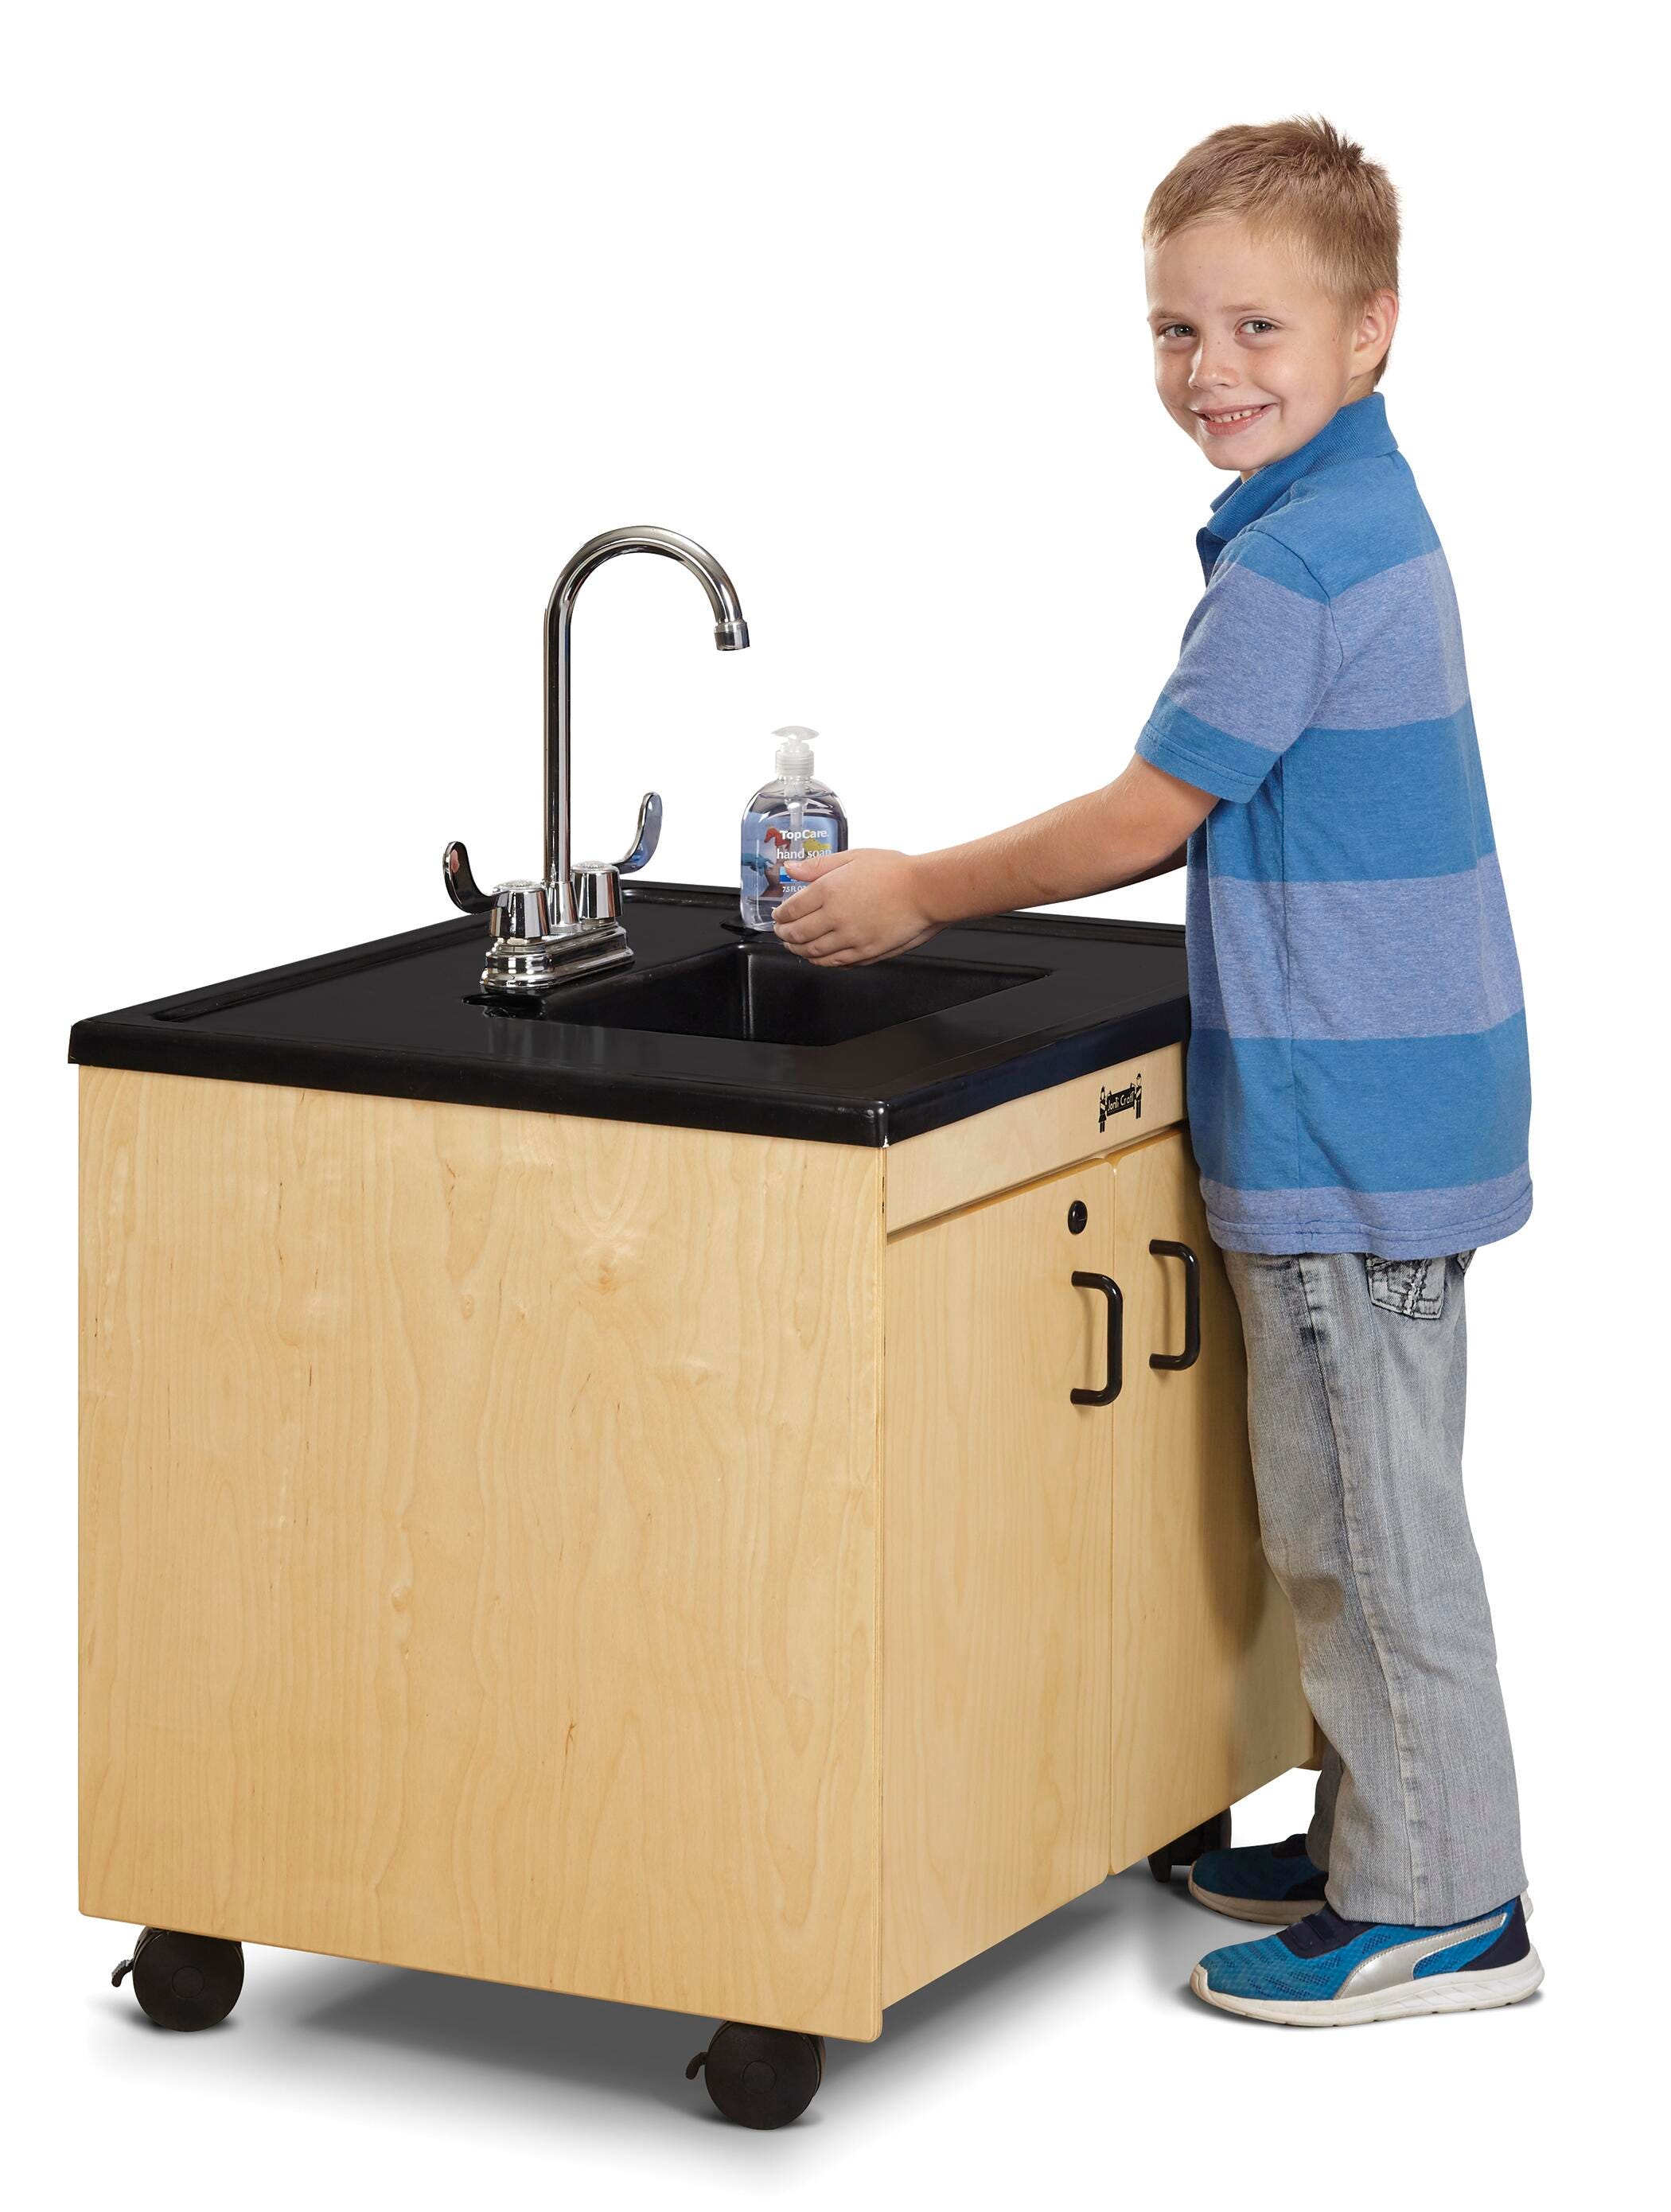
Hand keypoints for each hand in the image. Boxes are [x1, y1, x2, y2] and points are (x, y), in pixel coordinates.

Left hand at [773, 848, 939, 964]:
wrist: (926, 891)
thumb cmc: (896, 872)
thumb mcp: (853, 857)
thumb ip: (818, 866)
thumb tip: (791, 868)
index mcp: (829, 891)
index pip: (792, 910)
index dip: (781, 916)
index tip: (779, 916)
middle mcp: (836, 918)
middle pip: (798, 934)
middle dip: (784, 935)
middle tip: (781, 933)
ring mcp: (851, 938)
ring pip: (814, 953)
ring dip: (799, 951)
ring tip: (795, 947)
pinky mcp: (866, 953)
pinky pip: (836, 962)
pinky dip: (822, 962)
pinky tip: (819, 957)